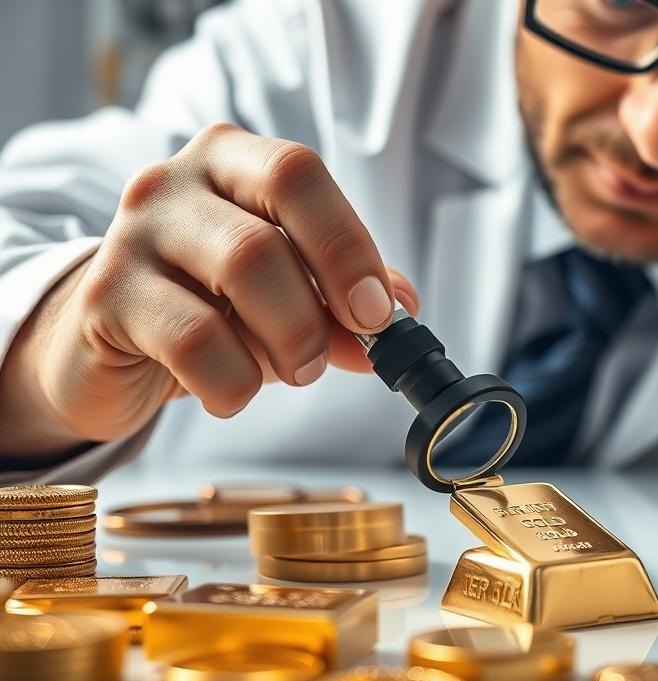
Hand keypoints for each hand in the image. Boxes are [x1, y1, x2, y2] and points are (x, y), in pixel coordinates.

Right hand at [0, 124, 418, 460]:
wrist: (110, 343)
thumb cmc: (210, 306)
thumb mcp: (288, 295)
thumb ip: (345, 298)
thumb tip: (404, 309)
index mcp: (231, 161)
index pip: (296, 173)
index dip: (346, 244)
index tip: (377, 313)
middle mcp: (174, 183)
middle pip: (264, 237)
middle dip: (316, 312)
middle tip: (331, 357)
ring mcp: (131, 235)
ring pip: (234, 277)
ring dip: (286, 344)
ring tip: (293, 371)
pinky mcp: (104, 298)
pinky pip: (191, 341)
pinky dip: (233, 382)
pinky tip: (232, 392)